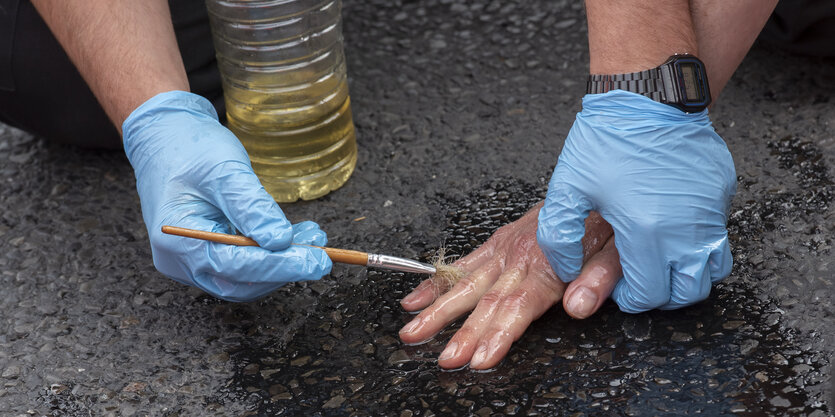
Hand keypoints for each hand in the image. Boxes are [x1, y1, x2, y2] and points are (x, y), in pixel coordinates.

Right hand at [122, 91, 331, 300]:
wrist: (167, 137)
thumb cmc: (189, 148)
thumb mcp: (225, 171)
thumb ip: (252, 207)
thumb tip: (282, 241)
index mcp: (179, 242)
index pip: (237, 267)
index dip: (281, 266)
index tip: (318, 262)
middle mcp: (182, 260)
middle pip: (242, 282)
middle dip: (285, 269)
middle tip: (321, 253)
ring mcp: (192, 260)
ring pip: (246, 277)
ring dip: (283, 262)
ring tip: (313, 238)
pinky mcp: (207, 254)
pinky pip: (243, 264)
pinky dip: (271, 254)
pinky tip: (295, 236)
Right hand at [399, 203, 621, 369]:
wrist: (600, 181)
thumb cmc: (611, 220)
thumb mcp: (620, 250)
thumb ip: (598, 279)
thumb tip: (577, 306)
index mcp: (547, 262)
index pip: (517, 305)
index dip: (498, 333)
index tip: (480, 357)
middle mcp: (520, 255)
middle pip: (485, 300)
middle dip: (462, 332)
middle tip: (444, 358)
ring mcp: (505, 248)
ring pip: (465, 283)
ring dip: (438, 310)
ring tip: (414, 332)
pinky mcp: (499, 241)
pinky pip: (463, 263)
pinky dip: (437, 281)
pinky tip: (416, 298)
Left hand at [537, 90, 735, 312]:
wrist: (646, 93)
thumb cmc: (607, 138)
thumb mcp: (568, 187)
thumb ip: (559, 237)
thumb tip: (565, 269)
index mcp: (647, 230)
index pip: (650, 294)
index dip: (632, 300)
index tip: (621, 290)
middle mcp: (687, 227)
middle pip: (689, 291)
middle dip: (664, 296)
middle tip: (644, 283)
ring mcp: (710, 209)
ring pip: (714, 267)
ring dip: (690, 275)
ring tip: (664, 263)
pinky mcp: (722, 190)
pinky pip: (719, 230)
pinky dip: (702, 241)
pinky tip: (675, 226)